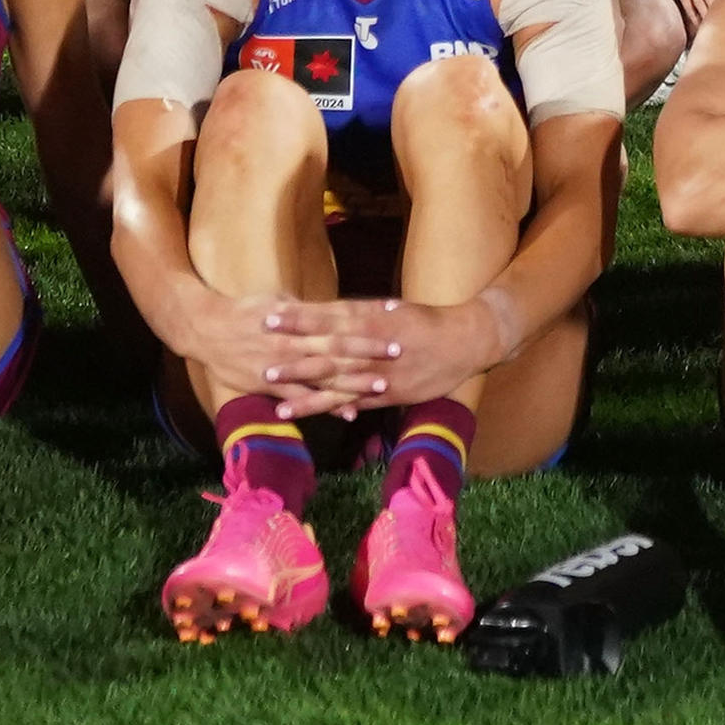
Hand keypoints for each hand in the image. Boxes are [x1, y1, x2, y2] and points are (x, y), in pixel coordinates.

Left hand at [250, 291, 509, 420]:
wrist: (463, 342)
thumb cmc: (426, 322)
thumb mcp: (393, 308)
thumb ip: (362, 313)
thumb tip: (332, 310)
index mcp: (371, 318)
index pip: (327, 317)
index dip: (297, 319)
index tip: (269, 317)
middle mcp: (371, 345)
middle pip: (325, 351)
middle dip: (292, 356)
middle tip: (260, 359)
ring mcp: (379, 371)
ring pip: (337, 381)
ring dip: (305, 389)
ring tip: (276, 396)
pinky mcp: (389, 393)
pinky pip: (355, 402)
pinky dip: (332, 408)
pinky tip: (310, 415)